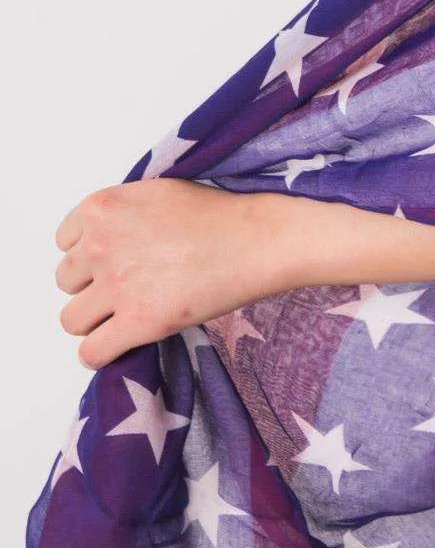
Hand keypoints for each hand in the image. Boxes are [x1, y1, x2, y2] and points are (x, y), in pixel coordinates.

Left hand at [55, 178, 288, 371]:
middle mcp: (100, 245)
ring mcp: (118, 286)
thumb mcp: (156, 193)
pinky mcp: (139, 322)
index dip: (90, 255)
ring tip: (126, 316)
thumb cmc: (218, 214)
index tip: (116, 260)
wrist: (257, 239)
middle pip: (65, 282)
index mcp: (101, 208)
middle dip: (94, 285)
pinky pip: (91, 352)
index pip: (64, 243)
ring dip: (95, 320)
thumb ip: (120, 214)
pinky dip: (100, 353)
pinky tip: (119, 345)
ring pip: (71, 320)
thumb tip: (105, 242)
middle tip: (131, 286)